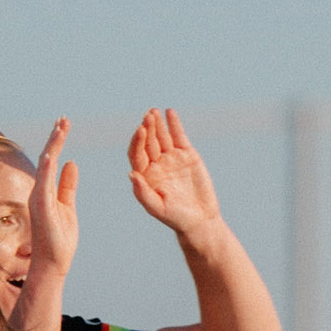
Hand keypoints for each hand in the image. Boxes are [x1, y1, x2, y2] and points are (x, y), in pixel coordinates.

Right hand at [27, 118, 79, 280]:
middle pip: (47, 158)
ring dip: (53, 147)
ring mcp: (39, 199)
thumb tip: (71, 164)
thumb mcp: (67, 206)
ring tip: (61, 128)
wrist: (52, 264)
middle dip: (56, 138)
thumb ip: (67, 185)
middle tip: (65, 119)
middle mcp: (40, 191)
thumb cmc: (59, 240)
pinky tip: (53, 154)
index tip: (65, 124)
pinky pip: (43, 185)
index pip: (52, 160)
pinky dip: (47, 169)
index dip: (58, 141)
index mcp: (47, 191)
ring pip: (45, 167)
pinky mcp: (42, 208)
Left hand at [127, 109, 219, 235]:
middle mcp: (156, 165)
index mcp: (145, 175)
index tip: (141, 130)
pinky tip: (170, 113)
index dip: (137, 141)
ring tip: (154, 111)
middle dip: (147, 128)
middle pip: (148, 142)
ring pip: (162, 136)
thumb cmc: (175, 217)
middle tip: (148, 116)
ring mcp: (171, 158)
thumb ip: (142, 192)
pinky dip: (174, 124)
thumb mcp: (157, 207)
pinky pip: (179, 136)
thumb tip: (131, 174)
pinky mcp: (187, 155)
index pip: (137, 154)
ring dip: (157, 124)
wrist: (200, 219)